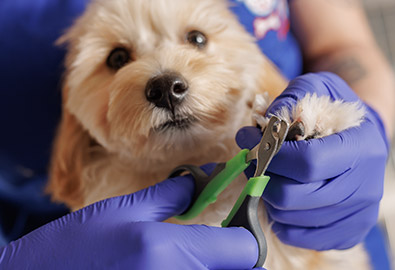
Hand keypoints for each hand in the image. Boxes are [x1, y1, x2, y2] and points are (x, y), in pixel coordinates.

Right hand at [0, 164, 258, 269]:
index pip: (245, 249)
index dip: (245, 233)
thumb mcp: (120, 213)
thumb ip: (168, 197)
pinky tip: (177, 263)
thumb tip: (198, 183)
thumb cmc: (72, 250)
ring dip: (216, 264)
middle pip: (238, 268)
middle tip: (220, 237)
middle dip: (233, 253)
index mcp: (171, 251)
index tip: (238, 222)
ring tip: (195, 250)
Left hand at [236, 72, 387, 249]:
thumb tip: (254, 131)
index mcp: (363, 146)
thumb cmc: (338, 112)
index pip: (309, 162)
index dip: (275, 156)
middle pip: (296, 196)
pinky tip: (286, 201)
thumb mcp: (318, 88)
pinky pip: (302, 238)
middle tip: (258, 165)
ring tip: (273, 179)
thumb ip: (288, 100)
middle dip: (266, 179)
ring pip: (293, 219)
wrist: (366, 138)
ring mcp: (361, 213)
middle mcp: (367, 185)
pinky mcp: (351, 233)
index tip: (257, 145)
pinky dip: (283, 221)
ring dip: (271, 199)